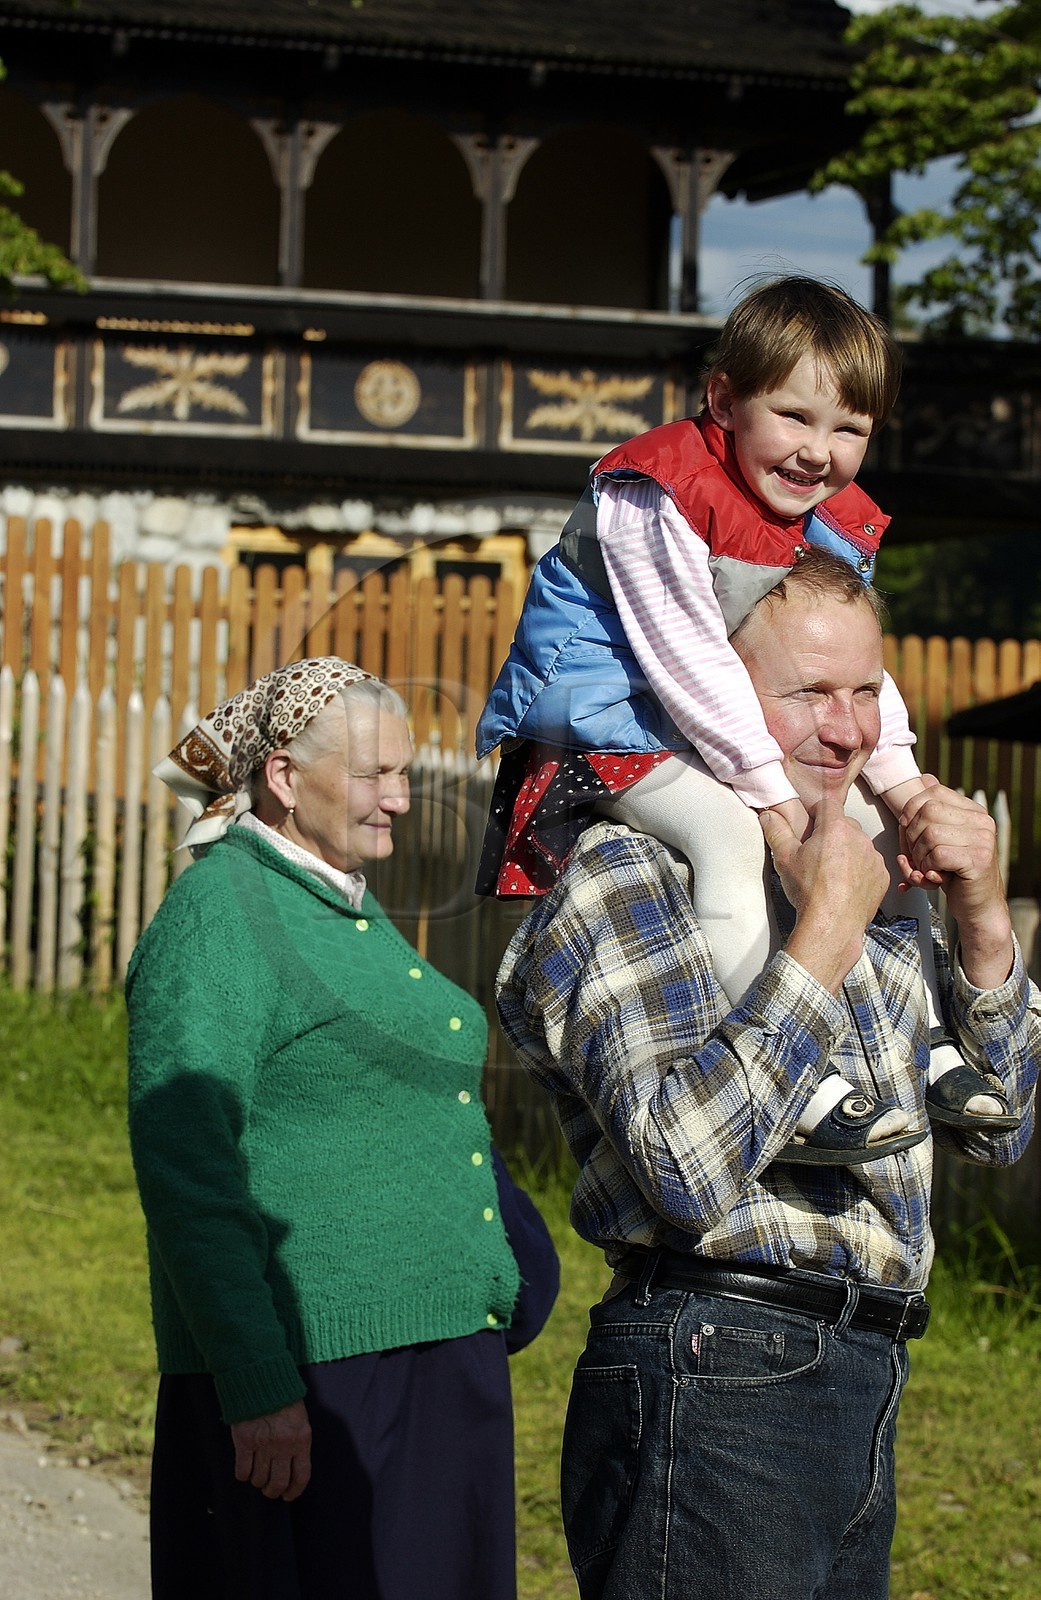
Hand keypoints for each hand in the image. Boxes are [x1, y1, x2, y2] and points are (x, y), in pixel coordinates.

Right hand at [231, 1400, 311, 1500]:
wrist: (262, 1378)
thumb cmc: (283, 1398)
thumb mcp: (300, 1419)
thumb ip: (298, 1442)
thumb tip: (294, 1467)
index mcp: (301, 1439)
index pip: (301, 1476)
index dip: (294, 1491)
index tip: (288, 1496)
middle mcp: (284, 1445)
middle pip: (278, 1483)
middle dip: (273, 1491)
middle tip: (269, 1490)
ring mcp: (263, 1444)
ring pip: (259, 1479)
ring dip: (257, 1482)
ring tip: (257, 1475)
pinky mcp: (244, 1441)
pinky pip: (242, 1471)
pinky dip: (243, 1475)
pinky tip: (245, 1469)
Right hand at [761, 792, 889, 994]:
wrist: (832, 924)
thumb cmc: (810, 892)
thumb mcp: (784, 859)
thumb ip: (776, 831)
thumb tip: (769, 815)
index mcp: (835, 828)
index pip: (827, 804)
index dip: (817, 812)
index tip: (810, 823)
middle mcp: (859, 838)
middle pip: (844, 824)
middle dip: (831, 833)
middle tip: (816, 853)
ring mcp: (873, 857)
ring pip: (858, 844)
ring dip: (847, 851)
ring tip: (831, 872)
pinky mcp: (882, 875)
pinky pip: (870, 864)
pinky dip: (860, 870)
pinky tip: (845, 884)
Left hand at [896, 779, 1012, 987]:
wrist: (976, 907)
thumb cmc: (953, 873)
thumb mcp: (940, 840)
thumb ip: (933, 813)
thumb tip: (925, 778)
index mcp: (972, 810)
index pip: (930, 793)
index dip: (909, 813)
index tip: (908, 836)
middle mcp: (981, 820)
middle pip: (925, 811)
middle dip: (909, 837)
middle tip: (913, 859)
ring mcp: (983, 838)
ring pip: (929, 833)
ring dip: (917, 857)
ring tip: (925, 870)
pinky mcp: (979, 859)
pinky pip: (937, 854)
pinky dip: (926, 869)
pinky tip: (934, 878)